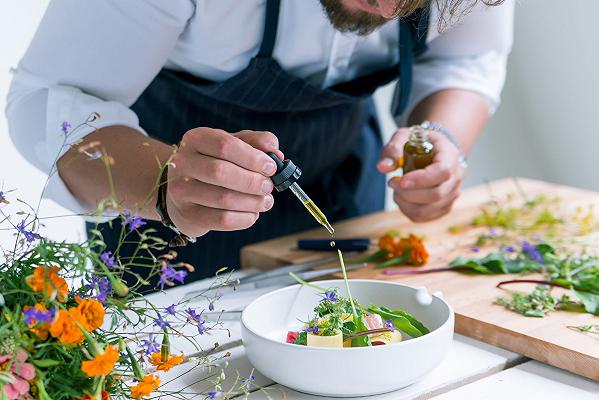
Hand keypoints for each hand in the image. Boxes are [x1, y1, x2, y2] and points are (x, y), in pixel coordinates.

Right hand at [166, 127, 283, 236]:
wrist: (186, 190)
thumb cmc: (216, 162)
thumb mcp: (236, 145)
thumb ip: (257, 142)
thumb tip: (275, 153)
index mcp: (196, 139)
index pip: (224, 145)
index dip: (252, 158)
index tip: (271, 167)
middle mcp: (182, 163)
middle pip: (220, 172)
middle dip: (252, 181)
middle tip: (268, 187)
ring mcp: (181, 190)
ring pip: (222, 198)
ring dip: (252, 202)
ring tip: (265, 201)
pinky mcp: (188, 215)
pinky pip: (221, 219)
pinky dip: (244, 218)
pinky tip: (253, 213)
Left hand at [377, 127, 464, 221]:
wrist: (435, 150)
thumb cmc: (419, 143)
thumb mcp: (405, 137)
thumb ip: (393, 149)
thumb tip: (382, 167)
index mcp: (451, 156)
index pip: (442, 172)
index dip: (421, 179)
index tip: (400, 180)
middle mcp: (456, 177)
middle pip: (436, 195)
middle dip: (408, 193)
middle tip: (392, 182)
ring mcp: (452, 195)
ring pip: (427, 210)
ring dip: (405, 202)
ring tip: (397, 189)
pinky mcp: (443, 207)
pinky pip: (424, 217)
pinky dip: (407, 210)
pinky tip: (402, 197)